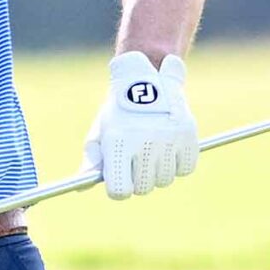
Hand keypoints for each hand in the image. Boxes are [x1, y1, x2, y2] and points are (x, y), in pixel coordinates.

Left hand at [85, 50, 197, 199]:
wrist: (146, 78)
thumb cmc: (118, 113)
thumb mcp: (100, 134)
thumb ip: (92, 162)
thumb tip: (81, 189)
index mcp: (118, 142)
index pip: (120, 190)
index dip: (119, 188)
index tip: (120, 179)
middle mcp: (144, 141)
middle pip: (144, 188)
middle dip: (138, 180)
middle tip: (136, 160)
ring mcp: (168, 138)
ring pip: (165, 180)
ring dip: (158, 172)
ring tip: (152, 151)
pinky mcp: (188, 134)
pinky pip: (186, 168)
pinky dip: (179, 163)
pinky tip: (170, 148)